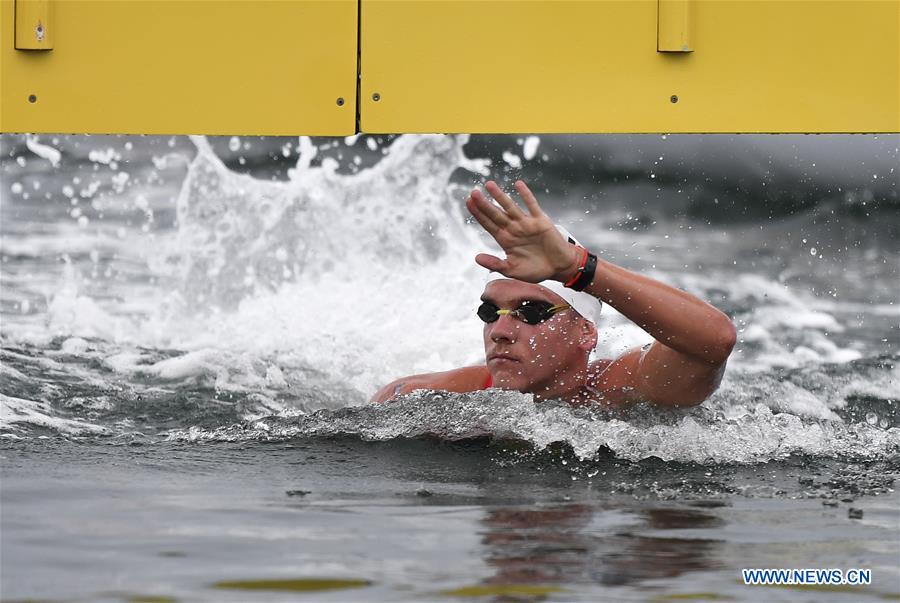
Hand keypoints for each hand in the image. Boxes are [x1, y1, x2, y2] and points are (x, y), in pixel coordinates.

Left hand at [465, 180, 579, 282]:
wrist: (559, 268)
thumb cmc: (535, 270)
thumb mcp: (512, 270)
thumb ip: (495, 264)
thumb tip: (476, 258)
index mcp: (505, 240)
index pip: (488, 224)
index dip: (478, 214)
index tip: (468, 203)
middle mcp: (514, 229)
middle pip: (496, 214)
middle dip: (484, 204)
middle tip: (473, 192)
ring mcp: (526, 223)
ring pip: (511, 207)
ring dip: (500, 196)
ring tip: (489, 185)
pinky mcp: (540, 221)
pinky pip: (532, 205)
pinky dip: (526, 195)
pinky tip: (518, 184)